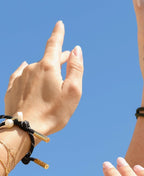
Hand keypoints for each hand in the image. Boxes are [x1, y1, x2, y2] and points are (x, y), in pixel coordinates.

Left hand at [4, 21, 83, 135]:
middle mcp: (32, 68)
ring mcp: (21, 77)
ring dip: (46, 70)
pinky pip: (22, 74)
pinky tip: (27, 70)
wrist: (26, 128)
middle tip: (67, 61)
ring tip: (52, 79)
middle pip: (48, 59)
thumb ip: (76, 69)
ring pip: (36, 68)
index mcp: (49, 67)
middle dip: (59, 59)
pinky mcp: (13, 87)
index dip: (58, 33)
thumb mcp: (73, 92)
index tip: (60, 24)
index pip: (54, 44)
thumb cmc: (53, 112)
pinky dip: (29, 73)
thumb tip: (76, 50)